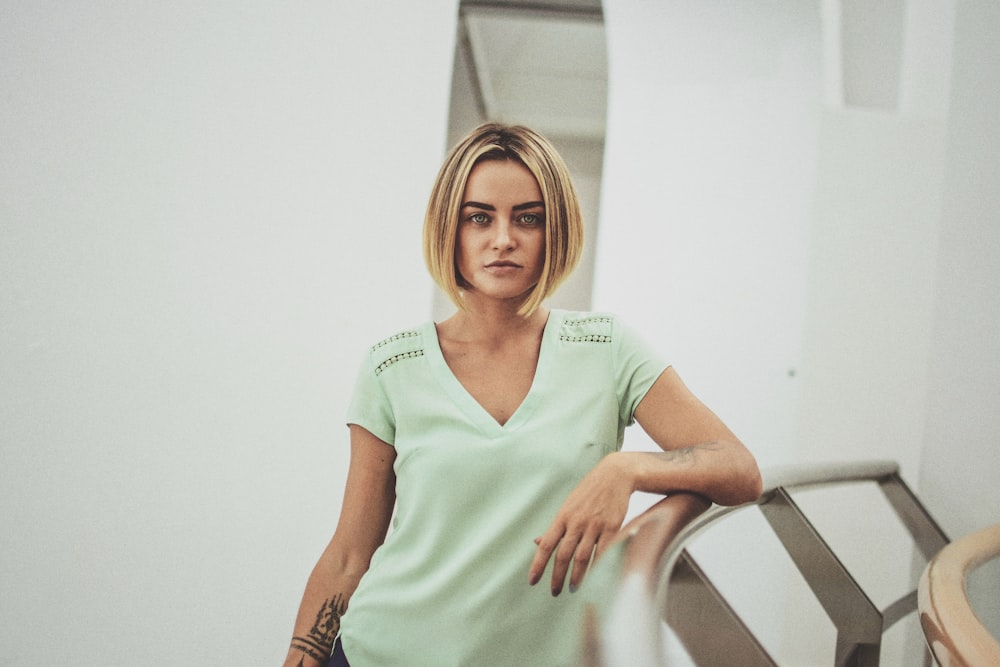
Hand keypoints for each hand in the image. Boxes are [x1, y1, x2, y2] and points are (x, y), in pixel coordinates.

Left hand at [528, 453, 633, 595]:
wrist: (615, 475)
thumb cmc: (589, 492)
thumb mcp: (568, 506)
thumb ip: (555, 527)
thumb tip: (536, 542)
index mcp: (563, 516)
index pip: (546, 544)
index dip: (538, 564)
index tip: (532, 580)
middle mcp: (576, 522)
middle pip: (563, 555)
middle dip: (557, 576)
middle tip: (554, 592)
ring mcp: (594, 525)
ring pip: (582, 557)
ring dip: (576, 576)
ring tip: (572, 588)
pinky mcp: (612, 528)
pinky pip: (602, 553)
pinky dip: (596, 568)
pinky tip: (593, 578)